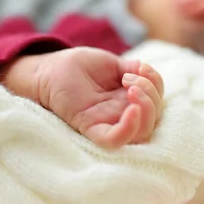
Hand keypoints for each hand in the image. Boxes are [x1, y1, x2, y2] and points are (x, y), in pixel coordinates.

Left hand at [0, 47, 163, 148]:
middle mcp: (119, 116)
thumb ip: (132, 68)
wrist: (47, 69)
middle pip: (152, 120)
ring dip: (147, 107)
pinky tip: (132, 110)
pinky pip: (114, 140)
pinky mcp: (89, 128)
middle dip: (152, 95)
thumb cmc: (76, 68)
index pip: (155, 104)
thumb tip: (148, 72)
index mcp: (126, 101)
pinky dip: (129, 129)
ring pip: (141, 132)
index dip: (156, 86)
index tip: (141, 68)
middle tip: (133, 80)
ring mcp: (106, 123)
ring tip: (132, 86)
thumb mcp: (110, 63)